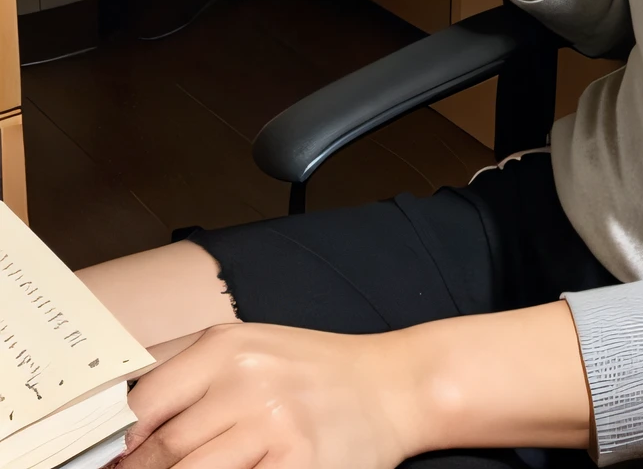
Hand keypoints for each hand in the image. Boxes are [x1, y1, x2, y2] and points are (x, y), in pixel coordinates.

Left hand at [118, 323, 420, 468]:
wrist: (395, 385)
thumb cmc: (313, 372)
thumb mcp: (249, 348)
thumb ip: (181, 373)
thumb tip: (108, 415)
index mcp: (227, 345)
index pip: (137, 406)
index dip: (105, 448)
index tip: (88, 467)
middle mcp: (248, 379)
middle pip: (158, 452)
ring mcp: (274, 425)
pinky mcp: (298, 464)